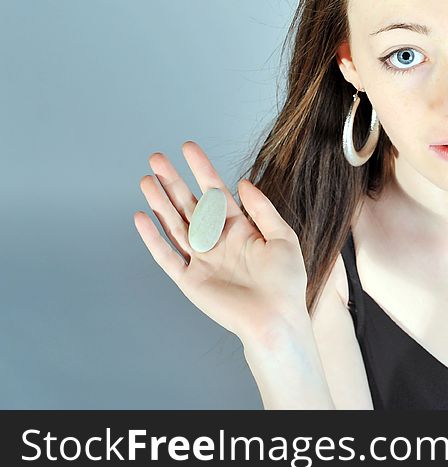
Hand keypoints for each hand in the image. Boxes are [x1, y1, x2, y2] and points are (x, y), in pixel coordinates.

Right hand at [134, 141, 308, 341]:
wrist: (276, 319)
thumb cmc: (286, 282)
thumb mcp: (282, 237)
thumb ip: (262, 209)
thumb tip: (243, 183)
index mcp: (240, 229)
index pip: (215, 192)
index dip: (201, 169)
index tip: (188, 148)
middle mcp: (217, 241)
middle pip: (189, 205)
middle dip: (172, 181)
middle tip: (156, 158)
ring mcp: (201, 260)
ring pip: (174, 225)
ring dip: (159, 202)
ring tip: (145, 180)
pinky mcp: (190, 280)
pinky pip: (166, 256)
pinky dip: (153, 238)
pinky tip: (142, 216)